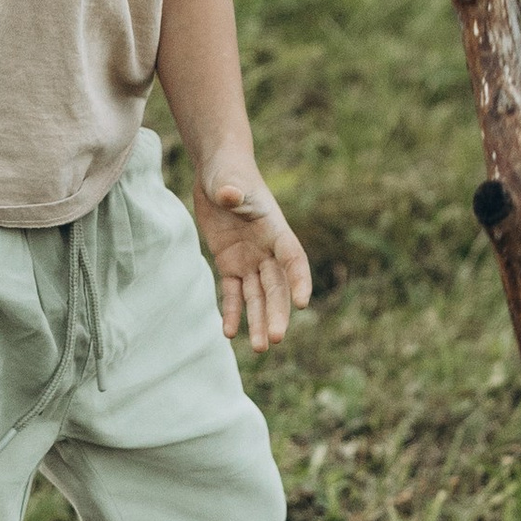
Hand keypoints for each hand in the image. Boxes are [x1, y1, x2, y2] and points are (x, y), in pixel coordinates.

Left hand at [191, 171, 314, 351]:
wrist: (217, 172)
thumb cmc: (228, 171)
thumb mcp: (228, 179)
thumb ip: (231, 191)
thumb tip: (229, 195)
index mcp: (275, 228)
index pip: (292, 258)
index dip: (299, 279)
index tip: (303, 303)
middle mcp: (266, 249)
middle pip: (276, 286)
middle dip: (276, 312)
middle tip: (274, 339)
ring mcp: (249, 259)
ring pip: (257, 296)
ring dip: (257, 321)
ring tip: (259, 348)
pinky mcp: (229, 263)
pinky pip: (232, 292)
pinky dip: (232, 311)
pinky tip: (229, 333)